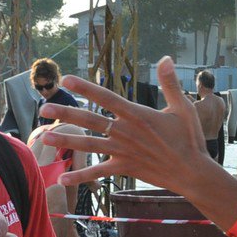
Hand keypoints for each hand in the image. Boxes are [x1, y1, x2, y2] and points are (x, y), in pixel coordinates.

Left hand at [39, 57, 214, 193]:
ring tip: (44, 137)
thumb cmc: (190, 139)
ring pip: (88, 145)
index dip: (86, 88)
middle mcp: (126, 132)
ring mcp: (123, 152)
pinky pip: (98, 172)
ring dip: (66, 140)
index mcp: (138, 115)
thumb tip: (166, 58)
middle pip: (90, 120)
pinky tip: (61, 179)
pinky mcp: (124, 168)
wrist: (193, 172)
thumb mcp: (183, 108)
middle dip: (66, 113)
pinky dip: (80, 176)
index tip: (67, 78)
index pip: (107, 98)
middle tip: (43, 108)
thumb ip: (170, 84)